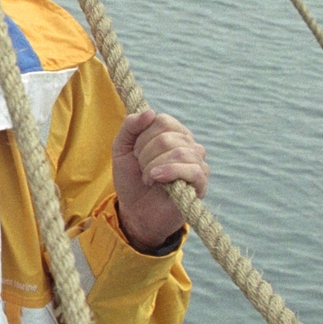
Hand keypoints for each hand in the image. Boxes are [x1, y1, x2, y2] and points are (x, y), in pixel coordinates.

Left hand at [111, 109, 206, 251]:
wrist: (136, 211)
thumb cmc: (131, 179)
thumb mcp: (121, 149)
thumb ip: (130, 126)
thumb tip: (150, 112)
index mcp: (172, 133)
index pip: (161, 121)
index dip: (142, 137)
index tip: (135, 153)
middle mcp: (189, 144)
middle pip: (167, 137)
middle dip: (145, 155)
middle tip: (142, 169)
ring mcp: (197, 162)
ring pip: (178, 152)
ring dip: (153, 167)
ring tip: (148, 178)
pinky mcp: (201, 182)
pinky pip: (192, 169)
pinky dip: (169, 172)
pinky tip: (156, 180)